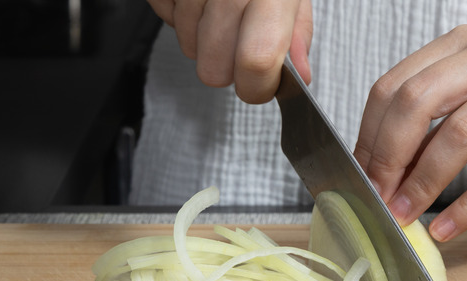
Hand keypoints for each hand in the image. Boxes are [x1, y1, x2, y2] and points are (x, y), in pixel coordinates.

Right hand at [146, 0, 312, 102]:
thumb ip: (297, 32)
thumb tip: (300, 73)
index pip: (257, 60)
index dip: (256, 86)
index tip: (260, 84)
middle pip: (214, 68)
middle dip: (225, 67)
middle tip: (238, 42)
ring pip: (189, 48)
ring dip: (202, 38)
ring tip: (218, 9)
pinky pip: (166, 18)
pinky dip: (180, 14)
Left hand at [353, 24, 466, 241]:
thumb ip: (443, 119)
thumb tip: (390, 169)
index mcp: (466, 42)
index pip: (396, 85)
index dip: (370, 135)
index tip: (360, 174)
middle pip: (417, 101)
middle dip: (388, 157)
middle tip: (376, 198)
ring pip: (460, 132)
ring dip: (424, 182)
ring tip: (405, 216)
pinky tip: (450, 225)